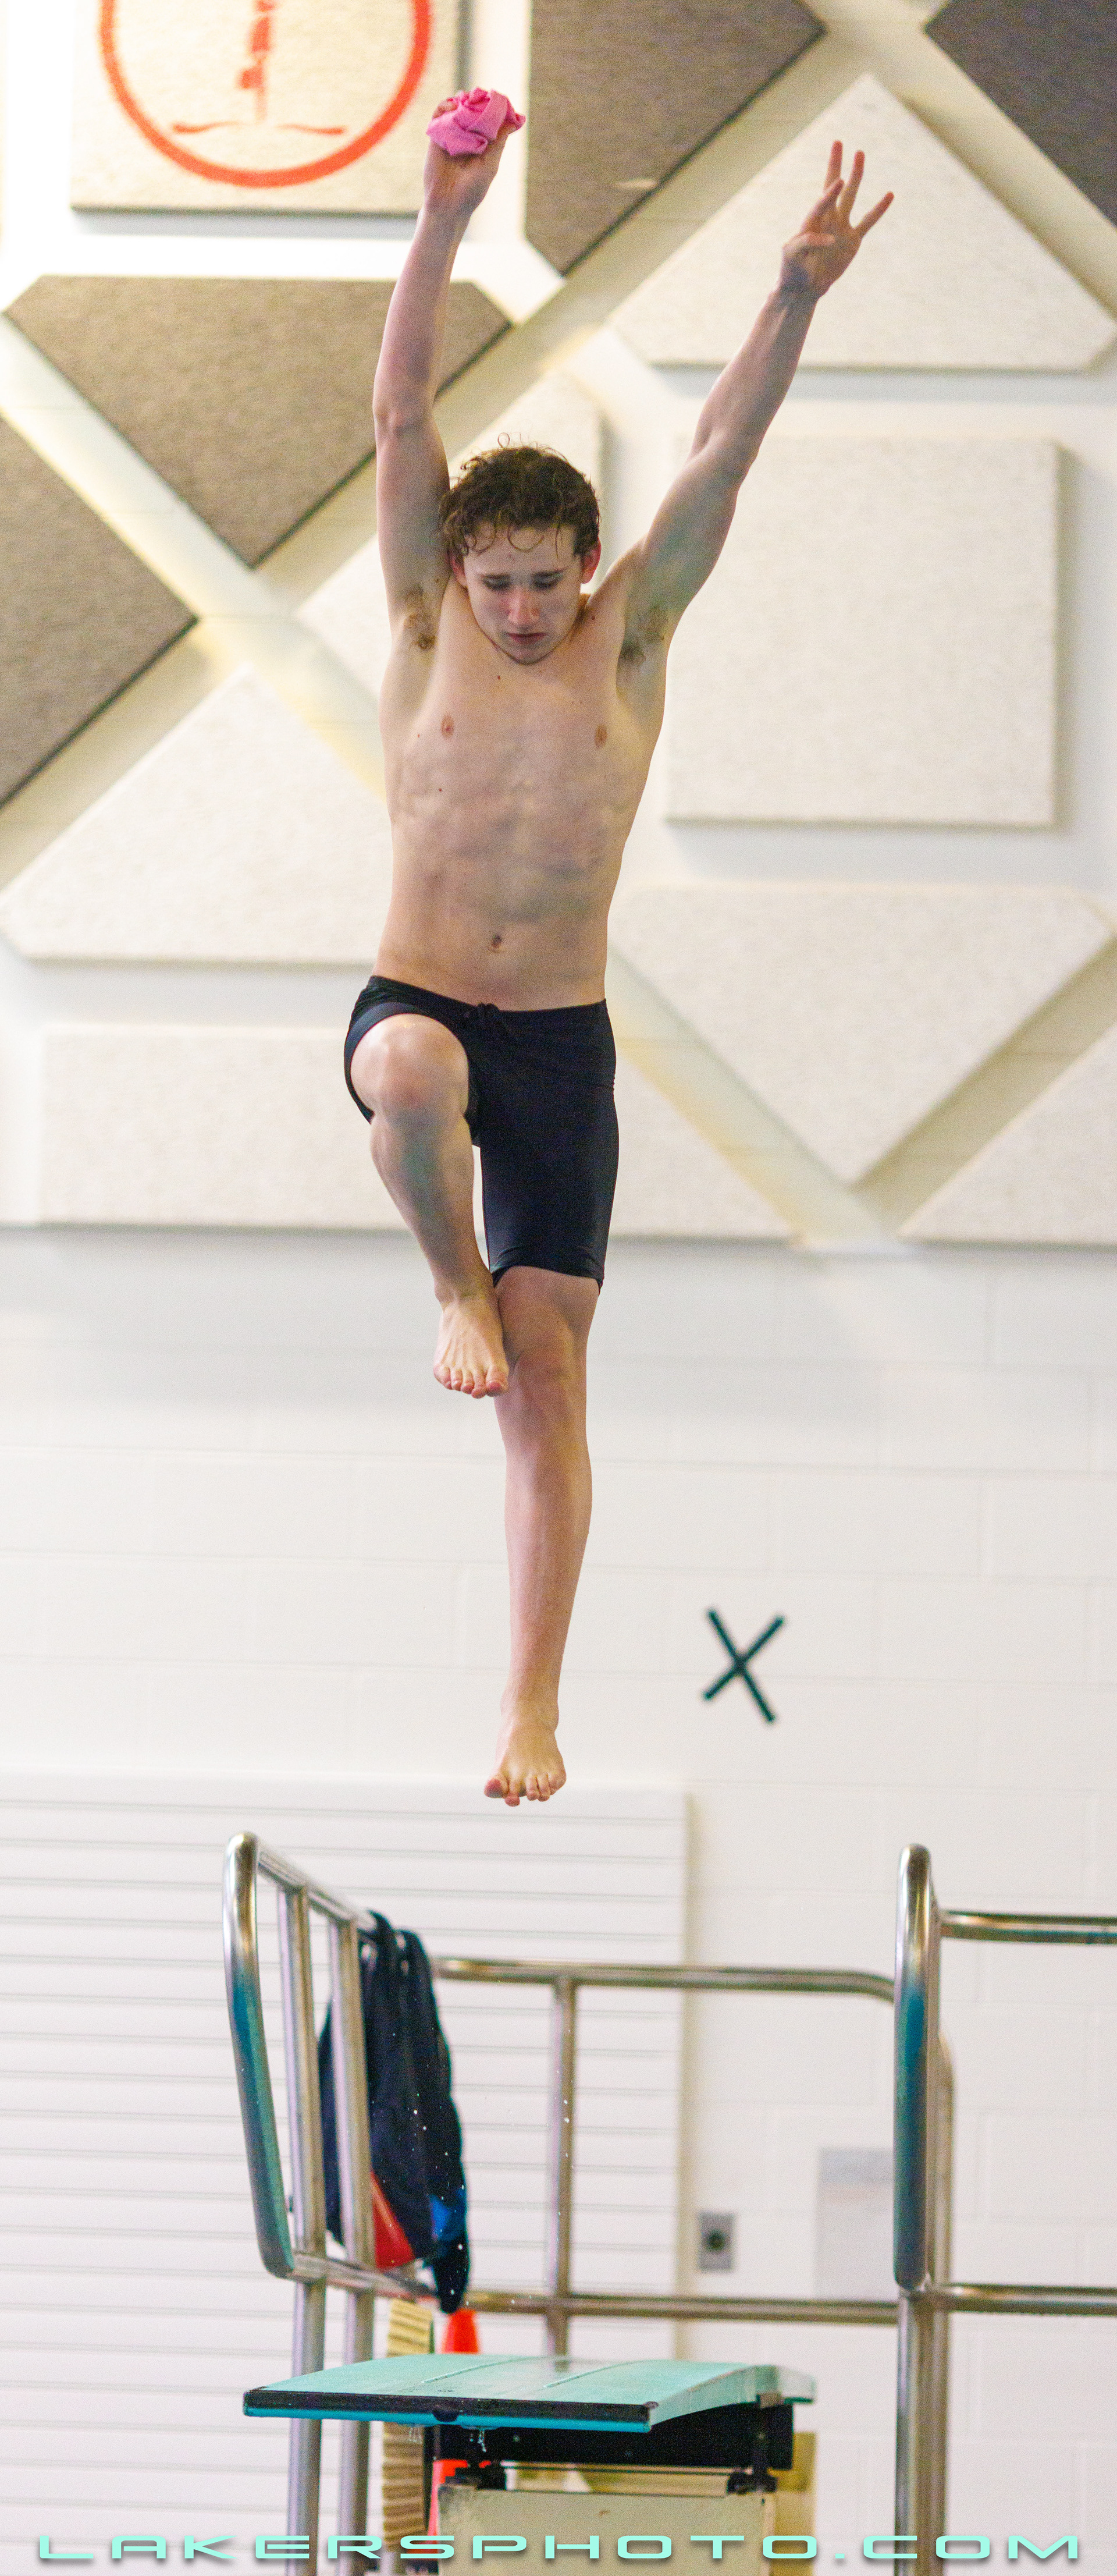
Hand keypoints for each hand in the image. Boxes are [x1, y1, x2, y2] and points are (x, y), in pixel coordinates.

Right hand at [422, 97, 515, 220]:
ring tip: (466, 97)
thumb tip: (512, 120)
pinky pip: (439, 116)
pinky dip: (445, 106)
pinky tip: (452, 105)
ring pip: (456, 110)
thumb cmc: (471, 190)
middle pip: (472, 111)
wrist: (447, 204)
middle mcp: (468, 138)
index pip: (489, 120)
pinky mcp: (437, 137)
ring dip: (461, 100)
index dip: (493, 107)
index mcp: (483, 144)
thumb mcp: (490, 165)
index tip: (498, 99)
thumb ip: (498, 143)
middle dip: (476, 100)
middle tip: (480, 93)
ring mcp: (452, 136)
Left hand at [778, 141, 892, 299]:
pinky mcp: (852, 240)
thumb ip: (806, 243)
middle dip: (835, 165)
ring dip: (856, 176)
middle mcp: (827, 219)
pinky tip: (889, 194)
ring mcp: (841, 227)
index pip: (821, 203)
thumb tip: (829, 239)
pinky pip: (868, 222)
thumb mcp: (792, 257)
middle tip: (838, 143)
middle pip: (833, 187)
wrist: (803, 288)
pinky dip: (879, 210)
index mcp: (811, 222)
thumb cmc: (792, 271)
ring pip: (851, 196)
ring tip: (860, 154)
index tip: (840, 180)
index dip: (830, 193)